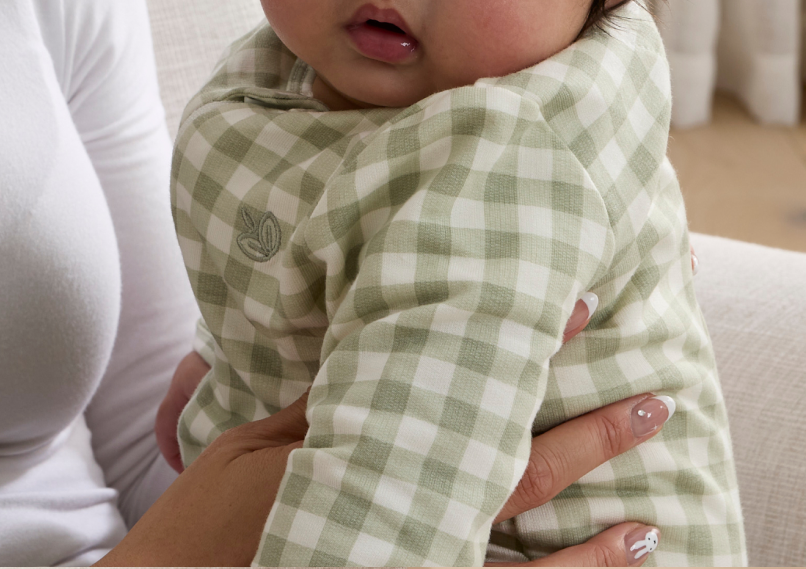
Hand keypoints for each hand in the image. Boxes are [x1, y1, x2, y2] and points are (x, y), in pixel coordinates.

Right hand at [127, 297, 671, 567]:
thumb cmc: (207, 518)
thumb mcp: (255, 443)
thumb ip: (323, 407)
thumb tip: (380, 351)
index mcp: (367, 468)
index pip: (465, 406)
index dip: (525, 359)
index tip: (573, 313)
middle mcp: (401, 529)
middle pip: (514, 481)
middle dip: (587, 439)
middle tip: (650, 404)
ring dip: (591, 552)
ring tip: (647, 528)